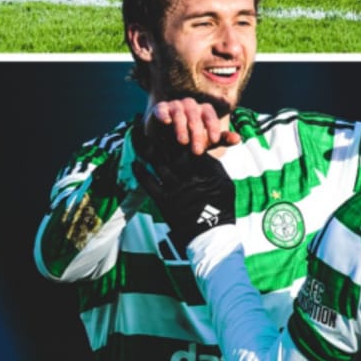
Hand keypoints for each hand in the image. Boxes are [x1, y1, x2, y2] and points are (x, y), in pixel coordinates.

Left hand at [134, 131, 235, 248]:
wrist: (212, 234)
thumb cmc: (222, 207)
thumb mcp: (224, 182)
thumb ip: (213, 165)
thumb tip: (203, 151)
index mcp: (206, 170)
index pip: (190, 146)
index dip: (180, 135)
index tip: (173, 126)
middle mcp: (189, 176)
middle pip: (172, 151)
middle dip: (163, 138)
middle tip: (154, 127)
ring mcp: (175, 189)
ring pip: (159, 164)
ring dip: (149, 151)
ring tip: (143, 140)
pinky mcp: (165, 202)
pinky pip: (149, 184)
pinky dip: (141, 173)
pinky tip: (136, 163)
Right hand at [148, 97, 240, 155]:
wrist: (166, 141)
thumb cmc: (190, 140)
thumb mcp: (207, 141)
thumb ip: (221, 139)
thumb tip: (239, 138)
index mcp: (203, 111)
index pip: (210, 115)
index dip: (213, 127)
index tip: (215, 140)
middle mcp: (190, 105)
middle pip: (195, 115)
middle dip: (197, 133)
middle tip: (198, 151)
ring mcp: (174, 105)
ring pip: (179, 112)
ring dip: (182, 127)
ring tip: (183, 142)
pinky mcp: (160, 109)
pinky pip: (162, 109)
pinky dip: (164, 114)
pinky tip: (166, 122)